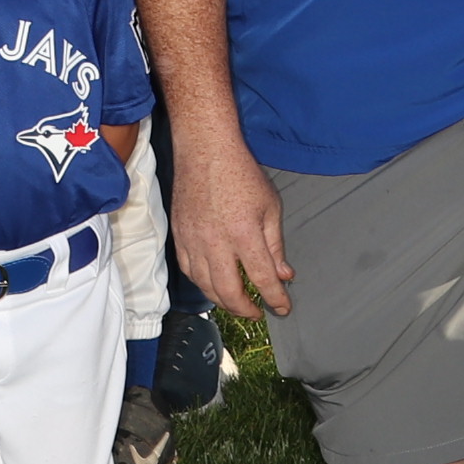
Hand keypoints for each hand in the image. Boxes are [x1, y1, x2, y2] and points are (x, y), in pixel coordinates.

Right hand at [168, 130, 292, 317]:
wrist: (205, 151)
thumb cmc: (241, 174)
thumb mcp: (270, 207)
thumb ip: (276, 245)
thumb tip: (283, 274)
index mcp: (244, 233)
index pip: (262, 278)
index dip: (275, 299)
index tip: (283, 308)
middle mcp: (216, 242)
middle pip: (229, 292)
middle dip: (245, 309)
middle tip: (257, 312)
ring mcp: (194, 240)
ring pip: (205, 286)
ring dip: (222, 301)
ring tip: (236, 303)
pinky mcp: (179, 235)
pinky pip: (189, 270)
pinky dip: (202, 284)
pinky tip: (213, 284)